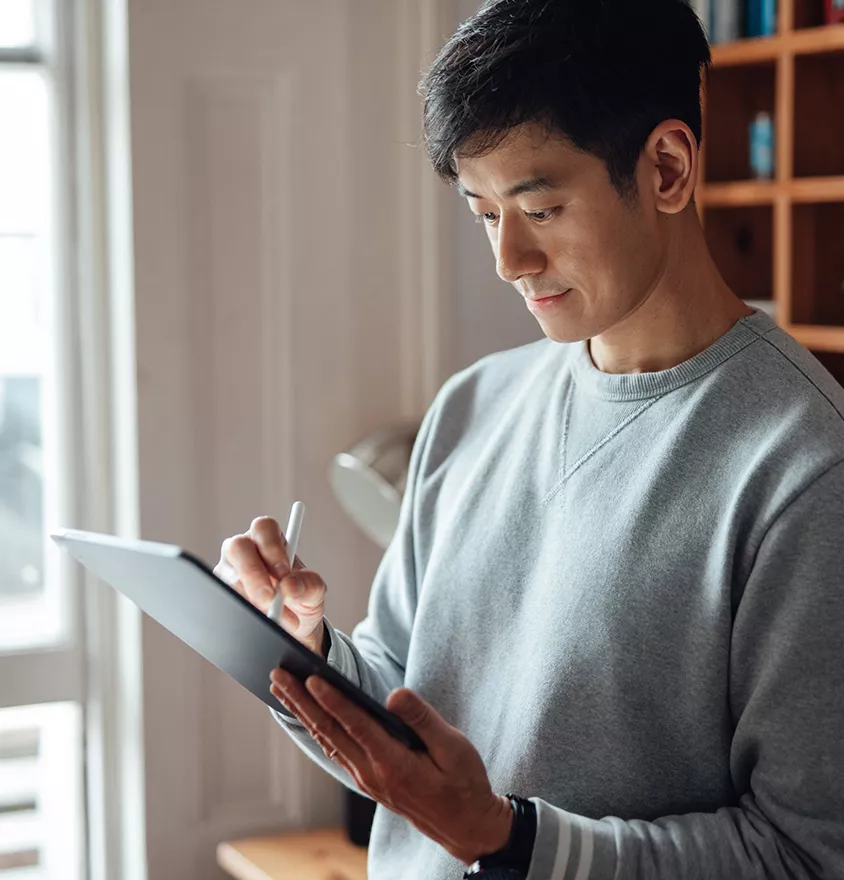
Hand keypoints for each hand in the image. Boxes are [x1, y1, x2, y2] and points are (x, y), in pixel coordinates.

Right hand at [214, 516, 326, 654]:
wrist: (291, 626)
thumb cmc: (301, 597)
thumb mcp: (314, 591)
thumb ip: (308, 584)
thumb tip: (289, 586)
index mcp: (270, 539)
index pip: (264, 528)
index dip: (271, 547)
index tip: (284, 572)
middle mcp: (245, 550)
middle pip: (238, 546)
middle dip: (253, 573)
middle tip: (270, 599)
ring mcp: (229, 571)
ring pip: (228, 576)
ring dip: (252, 600)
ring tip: (276, 618)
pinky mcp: (221, 593)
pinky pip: (223, 599)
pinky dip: (242, 611)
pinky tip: (258, 620)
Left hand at [269, 669, 513, 864]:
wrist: (465, 825)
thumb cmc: (464, 783)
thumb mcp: (454, 747)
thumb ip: (422, 719)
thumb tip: (394, 694)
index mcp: (393, 763)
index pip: (354, 724)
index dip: (332, 699)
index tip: (310, 677)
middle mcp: (372, 772)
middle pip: (329, 730)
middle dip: (301, 700)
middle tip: (277, 674)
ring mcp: (367, 778)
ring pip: (327, 739)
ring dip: (302, 712)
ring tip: (282, 688)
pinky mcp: (368, 779)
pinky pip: (335, 750)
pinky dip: (316, 728)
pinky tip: (307, 716)